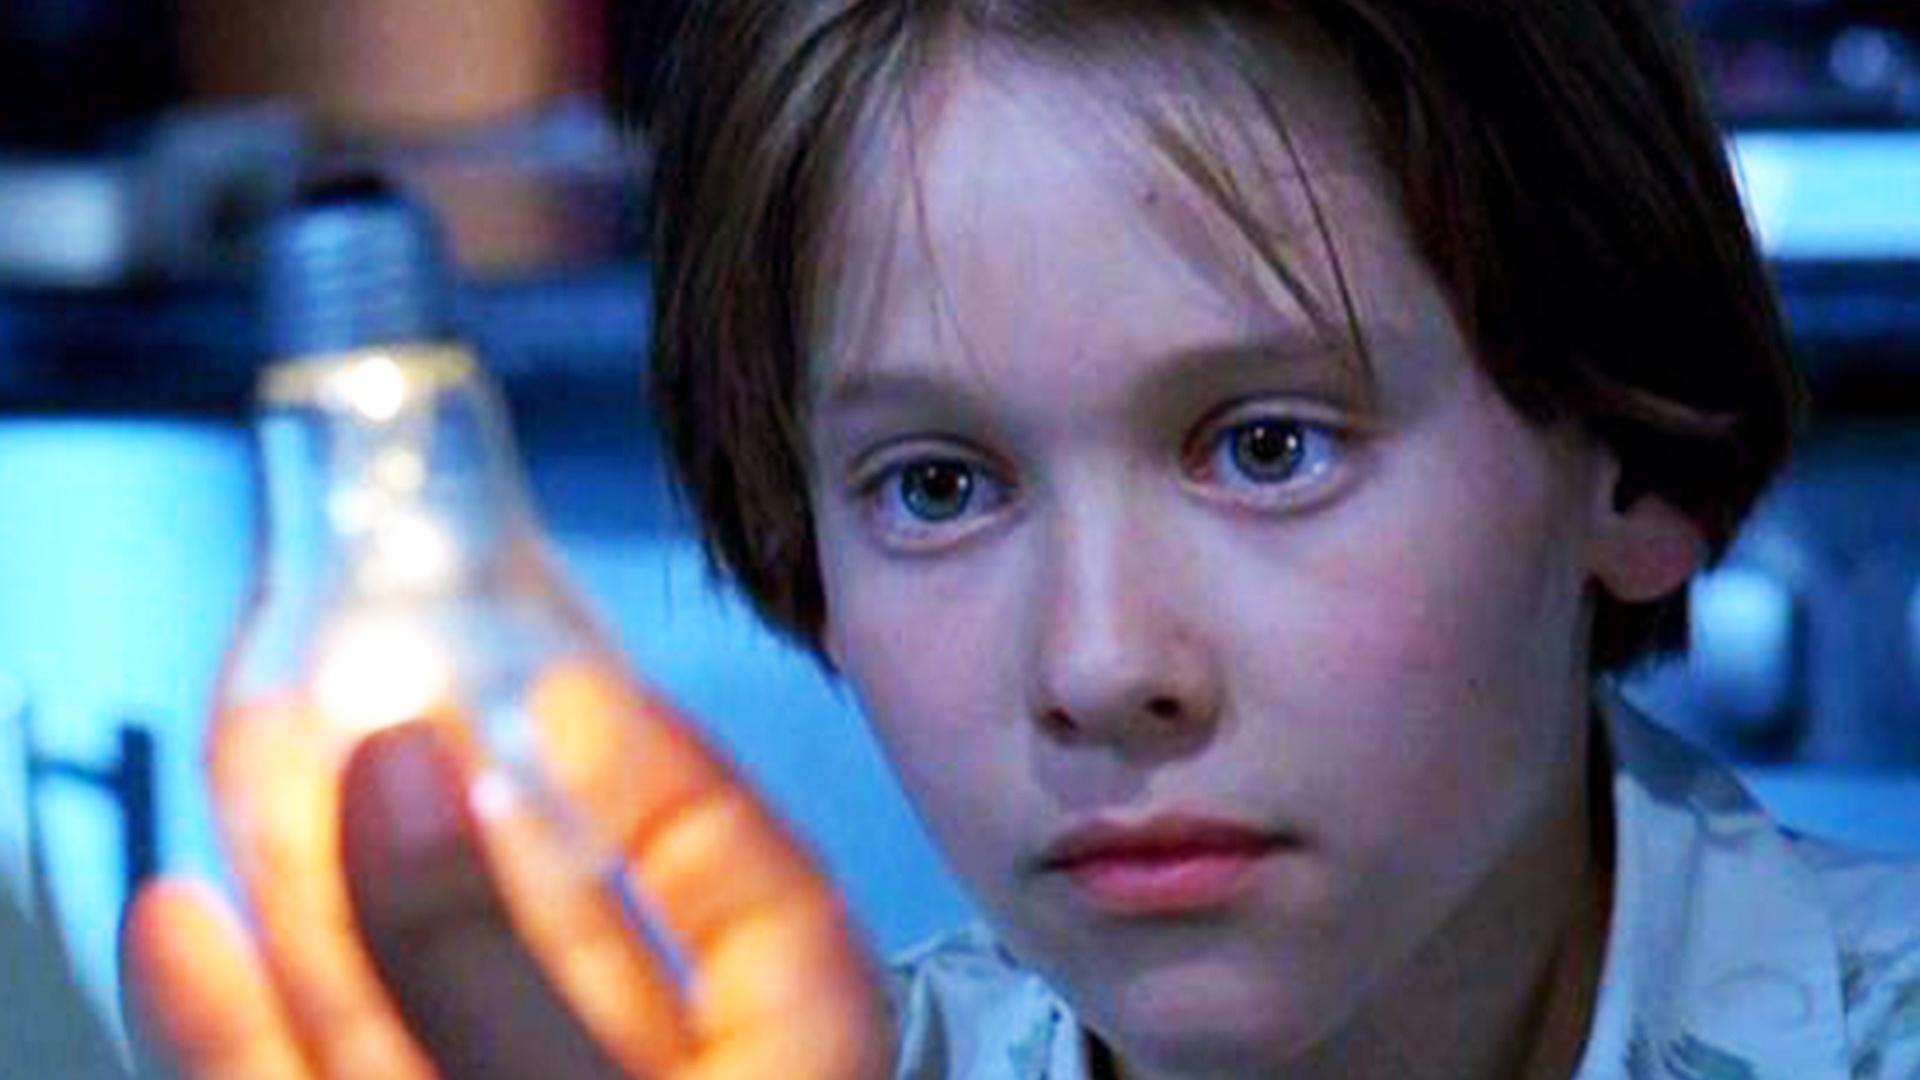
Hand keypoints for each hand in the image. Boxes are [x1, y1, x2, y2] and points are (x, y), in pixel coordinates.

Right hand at [124, 665, 891, 1079]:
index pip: (762, 903)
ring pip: (417, 1015)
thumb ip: (493, 966)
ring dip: (319, 887)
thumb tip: (399, 766)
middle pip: (553, 940)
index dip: (673, 782)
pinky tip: (189, 924)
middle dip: (441, 806)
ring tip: (254, 747)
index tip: (575, 687)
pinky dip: (240, 1034)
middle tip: (361, 680)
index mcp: (783, 1074)